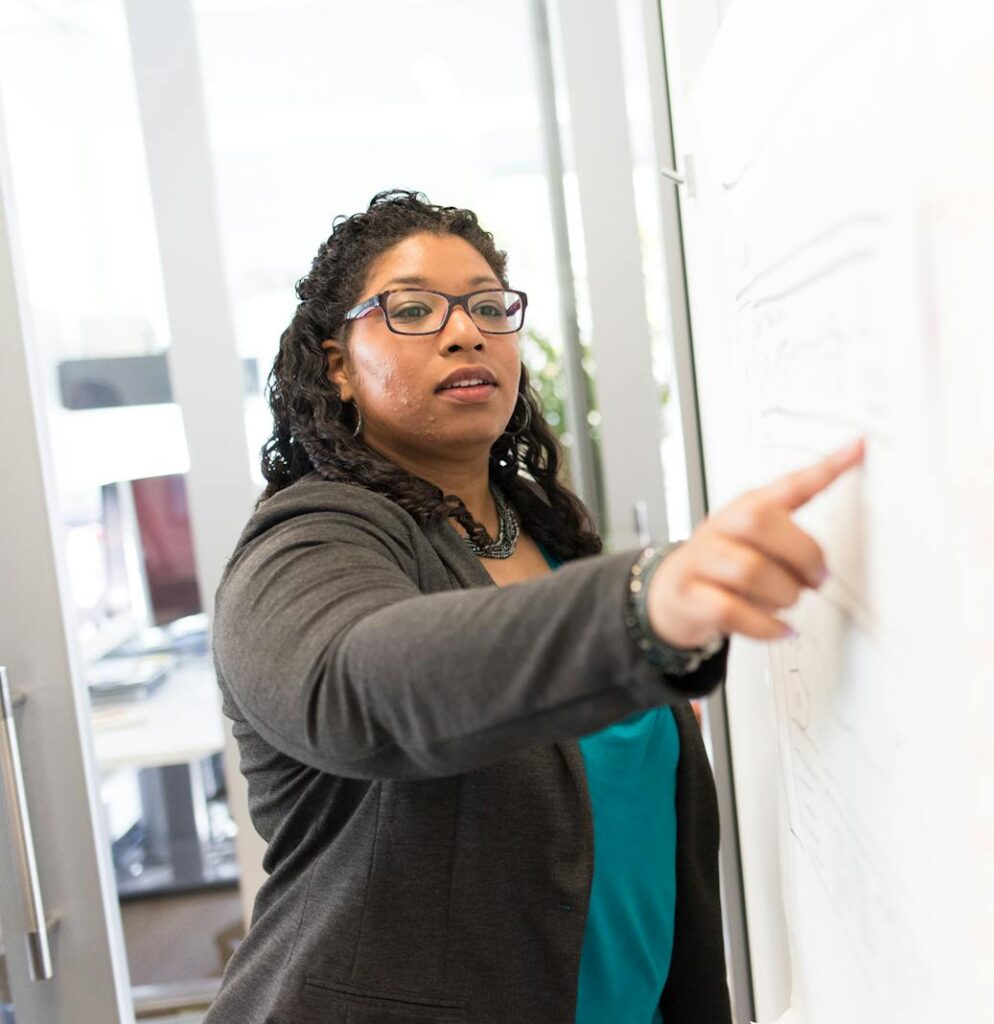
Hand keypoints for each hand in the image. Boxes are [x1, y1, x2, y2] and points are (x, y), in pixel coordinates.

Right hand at [647, 439, 865, 647]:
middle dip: (801, 554)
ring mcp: (700, 560)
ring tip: (788, 602)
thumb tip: (831, 549)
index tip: (858, 449)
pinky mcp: (688, 594)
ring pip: (748, 569)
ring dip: (782, 594)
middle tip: (817, 578)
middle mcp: (721, 527)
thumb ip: (793, 535)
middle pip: (760, 521)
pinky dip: (763, 624)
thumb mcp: (754, 541)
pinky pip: (730, 609)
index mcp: (746, 508)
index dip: (824, 467)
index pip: (787, 483)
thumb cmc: (724, 566)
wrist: (672, 594)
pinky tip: (778, 628)